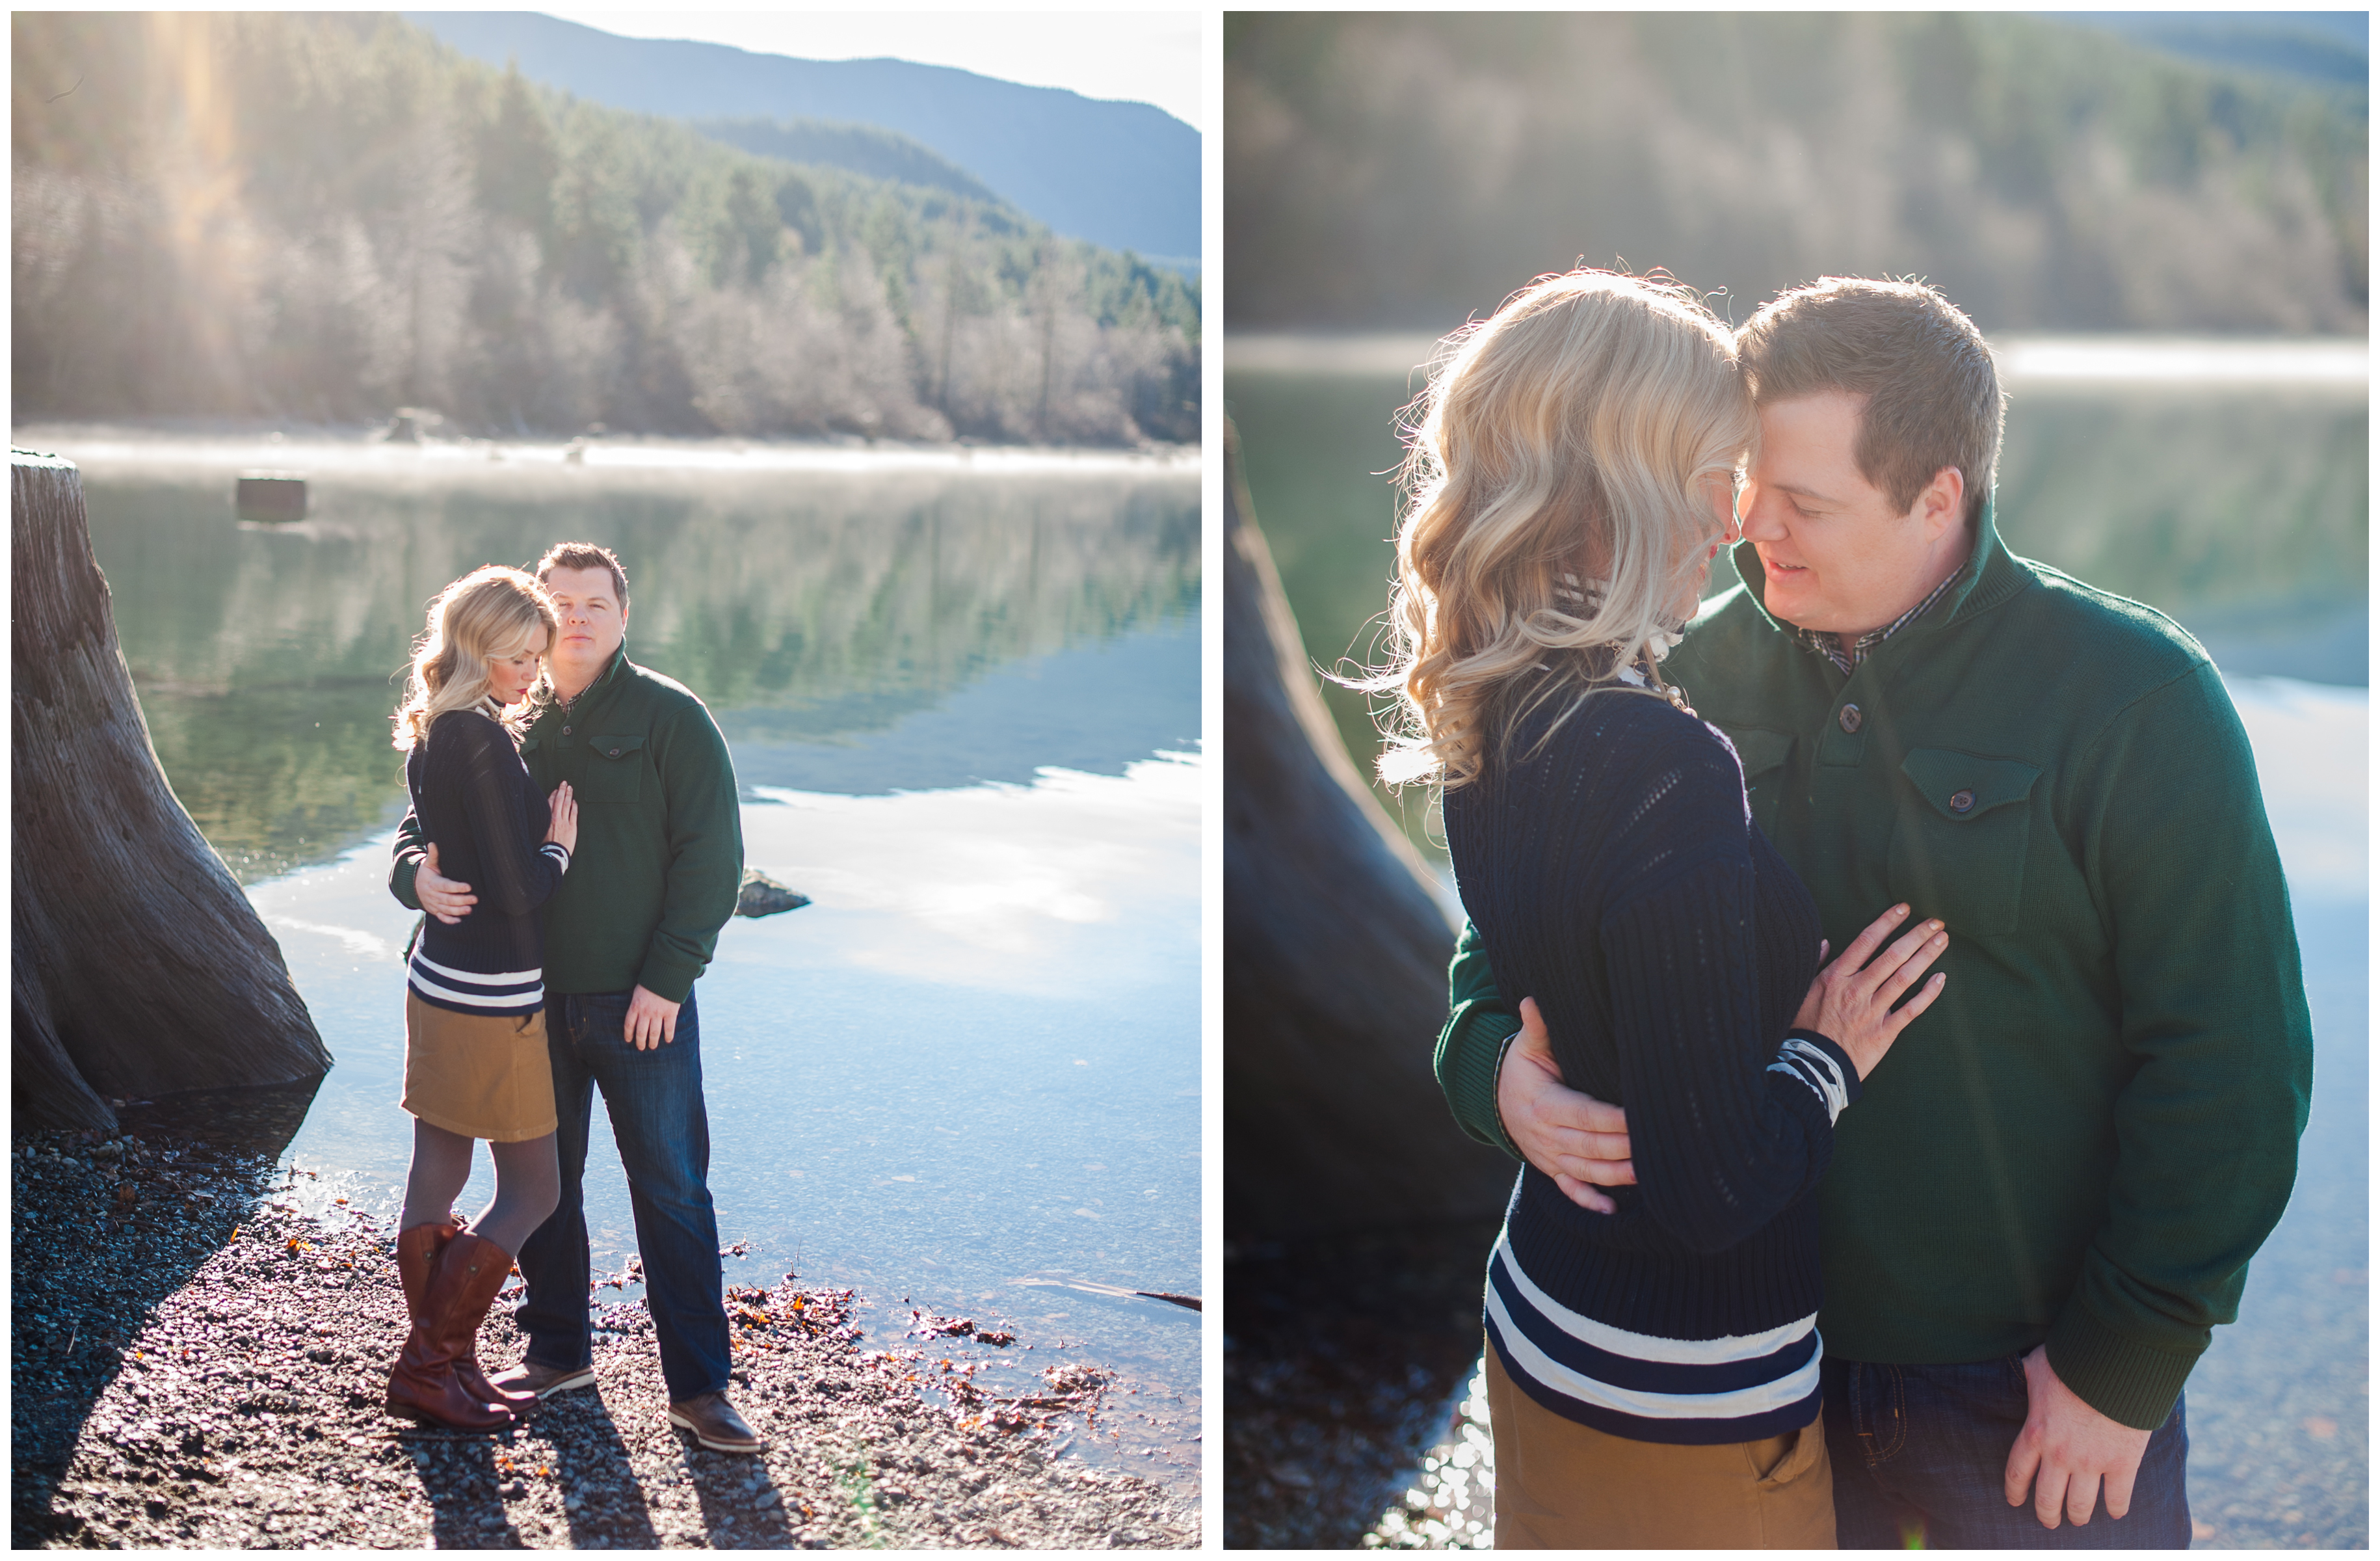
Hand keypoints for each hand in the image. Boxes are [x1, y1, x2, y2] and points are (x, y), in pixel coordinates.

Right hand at [416, 844, 477, 924]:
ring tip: (470, 910)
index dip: (456, 887)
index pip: (445, 885)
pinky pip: (441, 918)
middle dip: (461, 900)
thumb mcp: (428, 864)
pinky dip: (449, 921)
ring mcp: (433, 904)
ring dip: (458, 911)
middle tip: (475, 899)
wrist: (413, 887)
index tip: (468, 886)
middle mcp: (432, 895)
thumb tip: (433, 843)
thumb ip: (432, 855)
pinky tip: (460, 922)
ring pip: (446, 909)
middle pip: (447, 899)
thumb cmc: (426, 873)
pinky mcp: (435, 911)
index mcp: (432, 883)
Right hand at [545, 781, 577, 855]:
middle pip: (559, 800)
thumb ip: (540, 823)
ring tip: (570, 788)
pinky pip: (573, 813)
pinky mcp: (572, 827)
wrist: (553, 855)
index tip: (555, 790)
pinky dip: (574, 806)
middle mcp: (555, 818)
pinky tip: (574, 801)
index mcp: (545, 819)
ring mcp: (565, 822)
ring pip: (567, 805)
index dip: (553, 795)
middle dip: (562, 790)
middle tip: (564, 783)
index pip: (549, 802)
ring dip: (569, 795)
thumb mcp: (537, 832)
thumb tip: (538, 817)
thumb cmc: (543, 846)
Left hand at [625, 985, 680, 1049]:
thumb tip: (636, 1011)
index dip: (628, 1034)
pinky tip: (667, 1040)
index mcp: (635, 1006)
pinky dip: (668, 1036)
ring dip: (652, 1042)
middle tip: (641, 1047)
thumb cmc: (652, 980)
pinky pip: (669, 1028)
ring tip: (652, 1047)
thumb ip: (637, 1001)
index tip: (628, 1040)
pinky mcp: (670, 1013)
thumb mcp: (638, 990)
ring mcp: (658, 1013)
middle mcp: (645, 1012)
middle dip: (640, 1042)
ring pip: (654, 1033)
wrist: (667, 974)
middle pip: (641, 1032)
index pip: (629, 1024)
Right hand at [1496, 997, 1634, 1212]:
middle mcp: (1547, 1135)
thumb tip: (1533, 999)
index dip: (1613, 1119)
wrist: (1493, 1099)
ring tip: (1647, 1175)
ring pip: (1586, 1170)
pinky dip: (1589, 1202)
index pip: (1585, 1113)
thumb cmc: (1521, 1068)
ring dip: (1616, 1175)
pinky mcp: (1552, 1169)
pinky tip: (1613, 1212)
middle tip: (1658, 1146)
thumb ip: (1536, 1027)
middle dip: (1624, 1147)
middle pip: (1591, 1145)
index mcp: (1545, 1104)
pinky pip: (1571, 1189)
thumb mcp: (1528, 1047)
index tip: (1640, 1116)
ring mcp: (1549, 1156)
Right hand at [1791, 903, 1948, 1079]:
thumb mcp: (1800, 991)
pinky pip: (1911, 1010)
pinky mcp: (1885, 1032)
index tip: (1904, 909)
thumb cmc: (1804, 1028)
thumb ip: (1815, 964)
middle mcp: (1857, 989)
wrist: (1812, 1067)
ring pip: (1904, 978)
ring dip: (1925, 957)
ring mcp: (1872, 1011)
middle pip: (1892, 956)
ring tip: (1942, 940)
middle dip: (1916, 936)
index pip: (1866, 941)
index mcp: (1836, 977)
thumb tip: (1826, 942)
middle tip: (1935, 922)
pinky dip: (1928, 994)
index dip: (1887, 922)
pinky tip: (1941, 978)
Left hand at [2003, 1345, 2153, 1528]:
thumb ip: (2025, 1376)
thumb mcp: (2035, 1366)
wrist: (2114, 1364)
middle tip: (2049, 1521)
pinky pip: (2118, 1498)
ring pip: (2080, 1505)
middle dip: (2046, 1514)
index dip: (2015, 1492)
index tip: (2015, 1502)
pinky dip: (2116, 1509)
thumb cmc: (2071, 1361)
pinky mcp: (2123, 1463)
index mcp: (2034, 1433)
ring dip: (2077, 1516)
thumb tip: (2018, 1369)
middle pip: (2047, 1498)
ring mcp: (2091, 1462)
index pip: (2017, 1473)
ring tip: (2077, 1520)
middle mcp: (2059, 1455)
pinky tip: (2114, 1512)